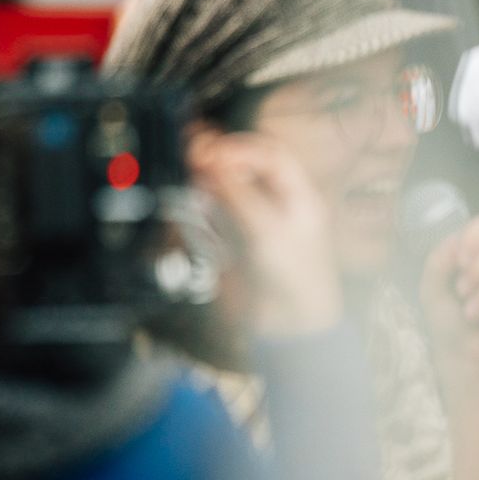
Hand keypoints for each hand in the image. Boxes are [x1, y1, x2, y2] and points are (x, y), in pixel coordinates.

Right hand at [186, 129, 341, 336]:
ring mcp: (252, 225)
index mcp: (298, 197)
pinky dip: (196, 203)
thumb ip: (238, 194)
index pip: (269, 156)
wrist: (287, 331)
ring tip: (181, 165)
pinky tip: (182, 195)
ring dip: (203, 176)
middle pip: (244, 168)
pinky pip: (211, 215)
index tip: (211, 152)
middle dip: (217, 156)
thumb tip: (211, 159)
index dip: (239, 148)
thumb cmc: (292, 280)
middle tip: (188, 151)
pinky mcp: (232, 246)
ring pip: (224, 189)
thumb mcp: (266, 231)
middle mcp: (276, 206)